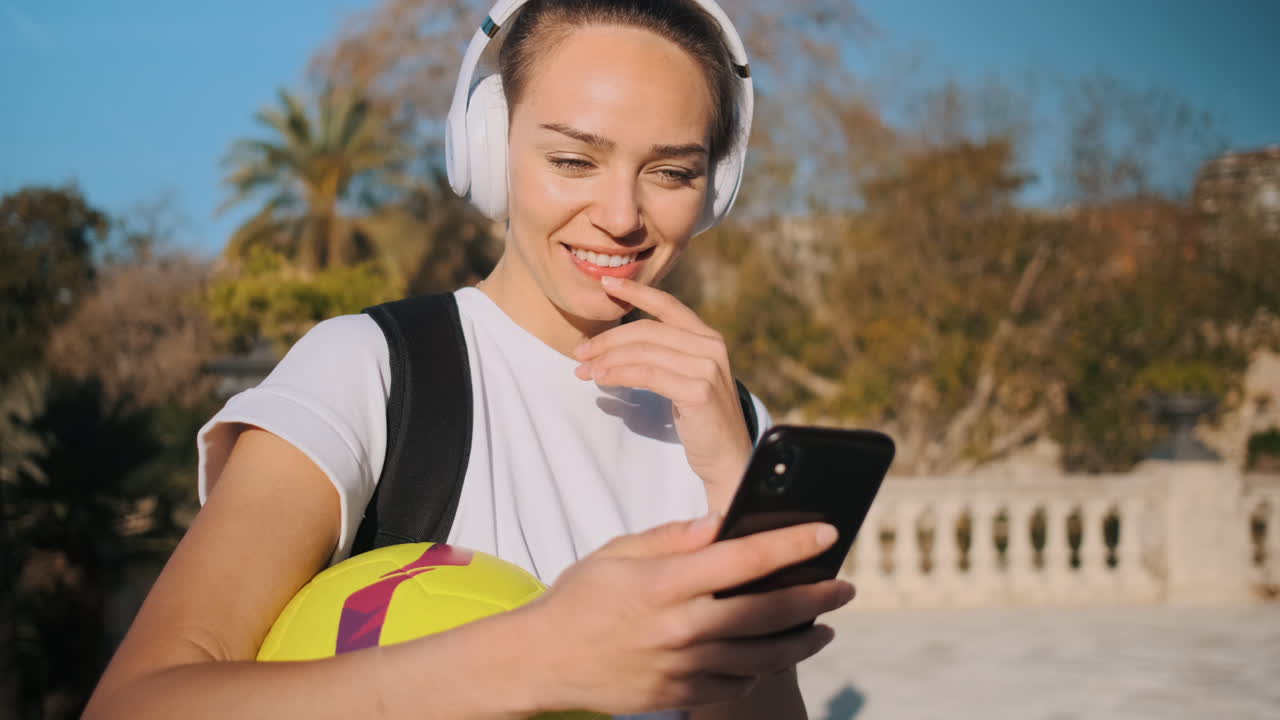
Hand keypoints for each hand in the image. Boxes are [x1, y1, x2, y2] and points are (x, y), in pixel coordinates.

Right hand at [517, 515, 854, 714]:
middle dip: (814, 597)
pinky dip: (763, 668)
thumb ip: (672, 537)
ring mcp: (682, 667)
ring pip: (761, 655)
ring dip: (801, 640)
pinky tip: (774, 654)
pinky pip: (736, 684)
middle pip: (766, 612)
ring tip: (823, 626)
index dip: (791, 544)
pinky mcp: (679, 694)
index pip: (743, 559)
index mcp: (665, 583)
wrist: (542, 661)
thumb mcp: (618, 553)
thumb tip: (722, 523)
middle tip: (844, 588)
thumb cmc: (580, 599)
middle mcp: (680, 627)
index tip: (827, 533)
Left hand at [574, 276, 752, 508]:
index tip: (606, 283)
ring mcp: (708, 368)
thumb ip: (663, 356)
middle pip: (648, 330)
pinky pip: (648, 375)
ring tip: (584, 370)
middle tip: (580, 352)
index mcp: (707, 338)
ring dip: (607, 360)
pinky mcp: (699, 391)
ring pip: (644, 352)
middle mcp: (711, 347)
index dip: (636, 291)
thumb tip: (612, 347)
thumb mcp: (685, 378)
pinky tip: (602, 380)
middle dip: (608, 339)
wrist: (729, 457)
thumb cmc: (701, 419)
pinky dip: (620, 374)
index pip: (667, 305)